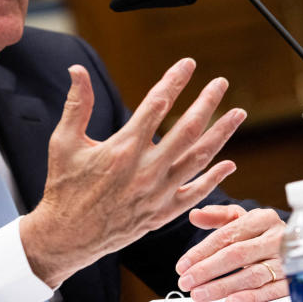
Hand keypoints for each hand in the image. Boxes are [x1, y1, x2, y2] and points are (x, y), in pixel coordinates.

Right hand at [20, 58, 246, 287]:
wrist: (67, 237)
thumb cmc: (64, 187)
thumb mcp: (64, 142)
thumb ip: (77, 104)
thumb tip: (77, 70)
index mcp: (123, 148)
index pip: (157, 104)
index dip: (174, 80)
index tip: (188, 64)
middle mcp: (146, 170)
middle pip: (187, 129)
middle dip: (207, 102)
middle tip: (221, 83)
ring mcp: (158, 193)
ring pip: (199, 159)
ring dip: (221, 134)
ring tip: (238, 113)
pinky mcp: (162, 213)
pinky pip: (196, 193)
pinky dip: (215, 177)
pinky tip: (230, 163)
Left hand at [174, 204, 286, 301]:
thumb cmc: (266, 234)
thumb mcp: (245, 219)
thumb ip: (219, 216)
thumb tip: (195, 215)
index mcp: (263, 218)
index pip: (227, 234)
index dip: (202, 251)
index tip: (182, 265)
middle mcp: (277, 238)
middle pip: (237, 254)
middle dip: (207, 270)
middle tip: (186, 282)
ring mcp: (288, 261)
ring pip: (251, 275)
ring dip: (223, 286)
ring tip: (199, 294)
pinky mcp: (294, 281)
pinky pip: (271, 292)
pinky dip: (251, 298)